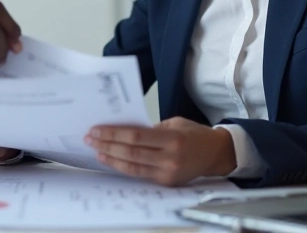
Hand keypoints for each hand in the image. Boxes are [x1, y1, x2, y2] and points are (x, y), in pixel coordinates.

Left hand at [85, 117, 236, 185]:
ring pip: (133, 167)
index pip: (136, 136)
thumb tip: (124, 131)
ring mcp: (168, 173)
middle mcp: (170, 158)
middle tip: (91, 139)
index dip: (113, 134)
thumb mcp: (174, 123)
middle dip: (107, 145)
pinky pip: (140, 174)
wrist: (215, 154)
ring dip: (112, 158)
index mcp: (173, 139)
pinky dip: (124, 167)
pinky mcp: (166, 182)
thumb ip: (151, 128)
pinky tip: (113, 160)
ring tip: (97, 150)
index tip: (97, 130)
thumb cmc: (195, 134)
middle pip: (131, 152)